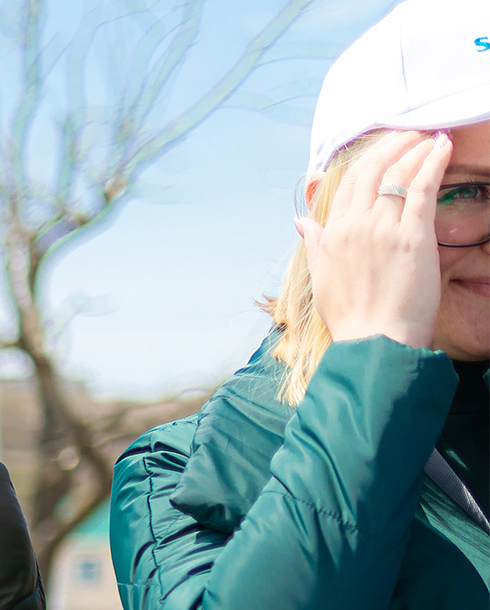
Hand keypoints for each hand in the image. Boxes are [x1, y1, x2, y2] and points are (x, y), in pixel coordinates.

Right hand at [302, 129, 452, 349]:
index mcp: (332, 235)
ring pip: (398, 175)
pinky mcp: (412, 236)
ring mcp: (382, 229)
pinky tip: (443, 148)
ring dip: (416, 150)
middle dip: (392, 147)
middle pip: (372, 172)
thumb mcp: (322, 278)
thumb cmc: (351, 317)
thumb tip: (301, 222)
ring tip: (430, 136)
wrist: (374, 341)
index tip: (383, 149)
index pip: (347, 186)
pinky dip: (433, 164)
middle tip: (410, 133)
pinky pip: (422, 189)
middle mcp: (354, 226)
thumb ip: (316, 244)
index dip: (367, 161)